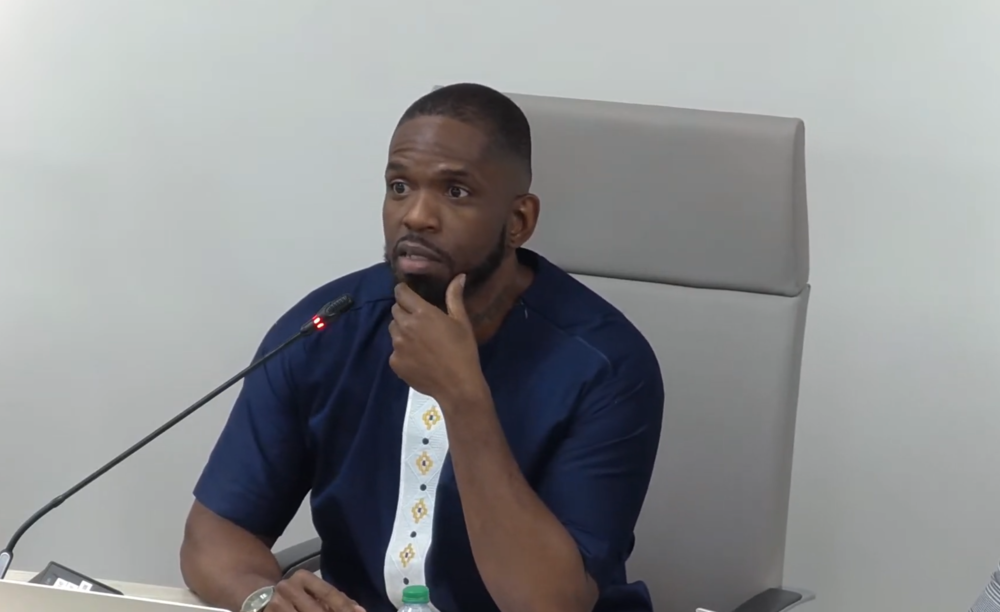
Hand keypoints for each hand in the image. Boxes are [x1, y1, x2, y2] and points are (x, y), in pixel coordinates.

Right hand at [268, 569, 363, 611]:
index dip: (344, 607)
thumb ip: (337, 602)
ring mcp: (274, 605)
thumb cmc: (298, 598)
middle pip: (316, 610)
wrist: (262, 599)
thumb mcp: (315, 593)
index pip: (328, 593)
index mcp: (302, 578)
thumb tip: (360, 611)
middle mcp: (286, 588)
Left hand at [388, 274, 484, 402]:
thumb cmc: (463, 350)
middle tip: (419, 320)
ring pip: (393, 330)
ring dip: (402, 330)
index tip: (409, 295)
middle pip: (395, 310)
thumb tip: (459, 276)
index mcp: (422, 313)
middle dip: (404, 311)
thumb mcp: (461, 322)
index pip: (400, 293)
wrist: (457, 385)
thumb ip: (454, 297)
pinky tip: (418, 358)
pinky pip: (395, 350)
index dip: (403, 292)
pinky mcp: (394, 362)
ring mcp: (397, 345)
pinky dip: (403, 351)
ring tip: (419, 340)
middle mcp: (405, 326)